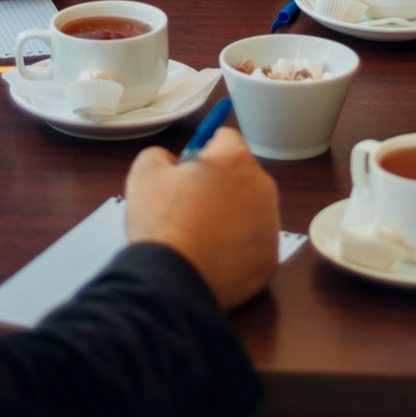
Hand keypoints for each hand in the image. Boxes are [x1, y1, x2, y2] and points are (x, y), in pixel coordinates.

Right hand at [124, 127, 279, 309]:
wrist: (172, 279)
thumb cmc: (161, 223)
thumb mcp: (145, 172)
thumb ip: (162, 155)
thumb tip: (174, 163)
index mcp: (234, 159)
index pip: (225, 137)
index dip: (204, 149)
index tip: (190, 167)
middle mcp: (262, 187)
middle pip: (242, 174)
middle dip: (221, 184)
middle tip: (191, 204)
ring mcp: (270, 225)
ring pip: (250, 209)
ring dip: (231, 214)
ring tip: (200, 233)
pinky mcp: (270, 257)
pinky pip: (254, 243)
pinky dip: (237, 247)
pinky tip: (212, 255)